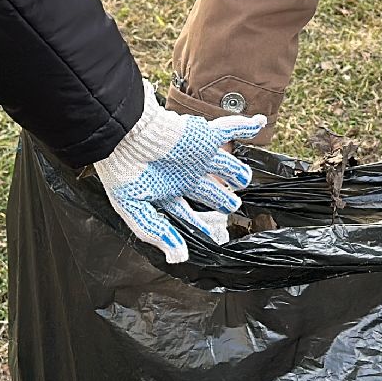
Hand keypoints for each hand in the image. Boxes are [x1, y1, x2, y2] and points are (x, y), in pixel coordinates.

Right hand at [94, 83, 265, 263]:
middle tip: (234, 206)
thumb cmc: (122, 168)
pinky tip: (259, 123)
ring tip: (244, 178)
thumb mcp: (132, 208)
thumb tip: (179, 257)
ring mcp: (196, 156)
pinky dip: (245, 127)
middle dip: (222, 199)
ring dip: (235, 171)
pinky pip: (230, 129)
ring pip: (223, 165)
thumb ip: (156, 232)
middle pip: (209, 190)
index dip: (200, 225)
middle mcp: (184, 174)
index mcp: (166, 190)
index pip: (187, 212)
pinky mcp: (204, 137)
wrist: (125, 134)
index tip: (214, 238)